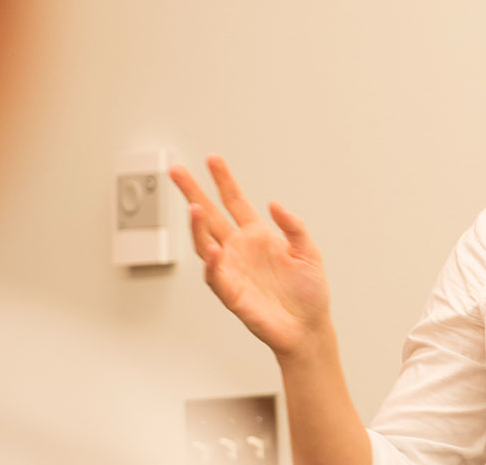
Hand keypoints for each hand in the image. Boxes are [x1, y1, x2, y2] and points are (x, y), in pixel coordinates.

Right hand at [170, 155, 332, 359]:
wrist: (308, 328)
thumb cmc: (309, 293)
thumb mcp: (309, 252)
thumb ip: (294, 227)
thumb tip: (274, 204)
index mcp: (257, 235)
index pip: (234, 201)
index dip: (223, 180)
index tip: (212, 159)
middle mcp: (240, 249)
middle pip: (210, 215)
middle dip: (193, 193)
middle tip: (176, 171)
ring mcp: (232, 269)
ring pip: (205, 242)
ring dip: (197, 226)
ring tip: (194, 207)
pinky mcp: (230, 293)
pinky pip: (215, 275)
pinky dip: (212, 263)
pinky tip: (213, 250)